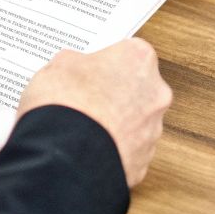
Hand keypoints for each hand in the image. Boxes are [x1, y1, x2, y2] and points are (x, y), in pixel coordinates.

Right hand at [16, 38, 171, 186]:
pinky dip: (112, 150)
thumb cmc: (66, 104)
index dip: (106, 62)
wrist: (65, 156)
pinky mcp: (143, 161)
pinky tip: (88, 149)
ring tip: (82, 128)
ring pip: (134, 122)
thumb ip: (76, 63)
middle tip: (84, 99)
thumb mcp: (59, 65)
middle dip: (114, 93)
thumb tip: (75, 70)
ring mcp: (152, 130)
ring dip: (114, 123)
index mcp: (139, 59)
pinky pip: (127, 151)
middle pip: (136, 88)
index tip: (90, 70)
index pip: (128, 53)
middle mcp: (155, 93)